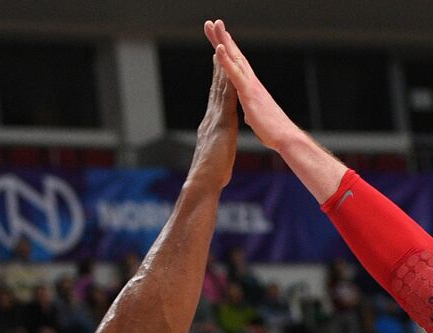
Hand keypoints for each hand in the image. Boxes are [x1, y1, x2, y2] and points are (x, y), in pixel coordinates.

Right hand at [190, 48, 237, 188]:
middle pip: (215, 90)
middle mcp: (210, 120)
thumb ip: (221, 153)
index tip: (219, 71)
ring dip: (221, 70)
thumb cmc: (212, 177)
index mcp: (211, 127)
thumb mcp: (219, 160)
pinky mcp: (221, 124)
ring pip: (219, 90)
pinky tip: (229, 71)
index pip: (216, 102)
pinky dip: (227, 84)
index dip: (217, 85)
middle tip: (217, 50)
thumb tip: (222, 159)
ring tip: (221, 51)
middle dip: (217, 71)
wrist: (204, 182)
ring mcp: (214, 120)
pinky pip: (225, 99)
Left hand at [204, 19, 295, 152]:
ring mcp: (250, 86)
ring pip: (234, 59)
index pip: (236, 66)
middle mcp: (251, 82)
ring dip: (224, 41)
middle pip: (235, 56)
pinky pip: (235, 74)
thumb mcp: (257, 120)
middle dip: (223, 39)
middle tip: (212, 23)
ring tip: (214, 25)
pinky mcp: (249, 93)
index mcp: (250, 89)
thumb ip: (251, 111)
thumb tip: (248, 113)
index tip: (218, 39)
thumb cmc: (272, 131)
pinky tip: (218, 48)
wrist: (285, 138)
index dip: (227, 52)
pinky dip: (226, 60)